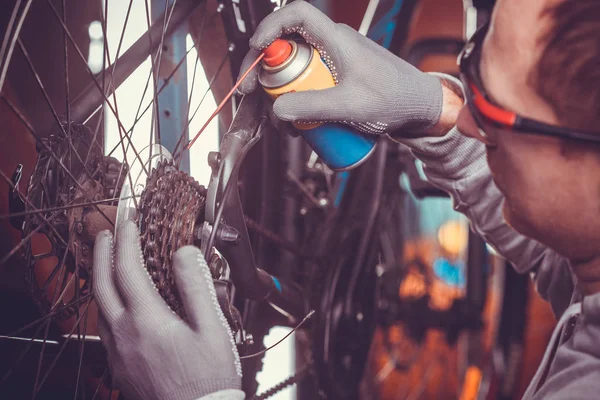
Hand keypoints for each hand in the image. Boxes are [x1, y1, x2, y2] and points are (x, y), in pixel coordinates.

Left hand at [93, 220, 241, 399]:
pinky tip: (121, 307)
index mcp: (147, 321)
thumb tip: (185, 252)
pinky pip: (106, 330)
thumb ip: (196, 286)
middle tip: (105, 234)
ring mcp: (118, 354)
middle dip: (101, 254)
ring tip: (111, 266)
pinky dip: (108, 306)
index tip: (129, 223)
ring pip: (100, 309)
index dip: (126, 241)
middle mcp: (125, 335)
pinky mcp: (120, 369)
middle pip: (101, 285)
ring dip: (102, 280)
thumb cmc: (208, 378)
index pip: (128, 269)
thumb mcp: (212, 328)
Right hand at [237, 0, 443, 135]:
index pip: (296, 14)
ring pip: (293, 70)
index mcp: (336, 39)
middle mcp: (331, 46)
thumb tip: (278, 109)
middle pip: (285, 47)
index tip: (256, 50)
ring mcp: (332, 62)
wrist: (418, 107)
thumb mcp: (351, 105)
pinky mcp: (334, 79)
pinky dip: (296, 101)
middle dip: (265, 70)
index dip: (270, 26)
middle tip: (253, 92)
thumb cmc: (396, 98)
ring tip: (281, 121)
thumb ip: (313, 107)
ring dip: (280, 92)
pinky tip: (298, 124)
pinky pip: (306, 84)